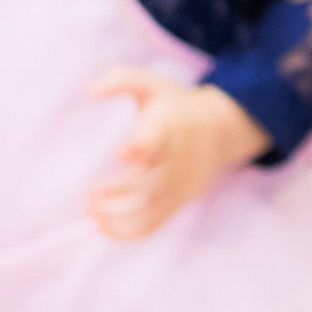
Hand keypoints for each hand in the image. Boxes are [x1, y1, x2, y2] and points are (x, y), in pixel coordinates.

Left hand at [83, 69, 268, 240]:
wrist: (221, 128)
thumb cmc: (176, 105)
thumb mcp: (153, 84)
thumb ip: (121, 79)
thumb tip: (90, 91)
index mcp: (172, 126)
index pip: (160, 140)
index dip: (142, 147)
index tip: (122, 152)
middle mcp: (177, 159)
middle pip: (150, 183)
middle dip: (118, 192)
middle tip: (90, 192)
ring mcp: (179, 183)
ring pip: (150, 209)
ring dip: (117, 216)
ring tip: (90, 211)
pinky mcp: (178, 200)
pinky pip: (153, 224)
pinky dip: (127, 232)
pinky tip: (102, 226)